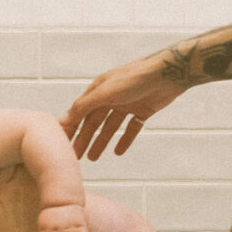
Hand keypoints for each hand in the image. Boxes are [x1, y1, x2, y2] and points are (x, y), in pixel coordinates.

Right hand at [60, 56, 183, 159]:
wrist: (168, 74)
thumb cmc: (134, 78)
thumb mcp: (105, 93)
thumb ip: (84, 107)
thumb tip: (63, 119)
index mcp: (98, 89)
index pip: (79, 111)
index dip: (71, 127)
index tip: (63, 143)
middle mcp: (110, 96)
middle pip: (94, 121)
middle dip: (84, 139)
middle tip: (76, 156)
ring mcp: (127, 103)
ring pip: (110, 127)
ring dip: (101, 142)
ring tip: (93, 158)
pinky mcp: (142, 109)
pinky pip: (131, 127)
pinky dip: (125, 139)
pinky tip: (118, 152)